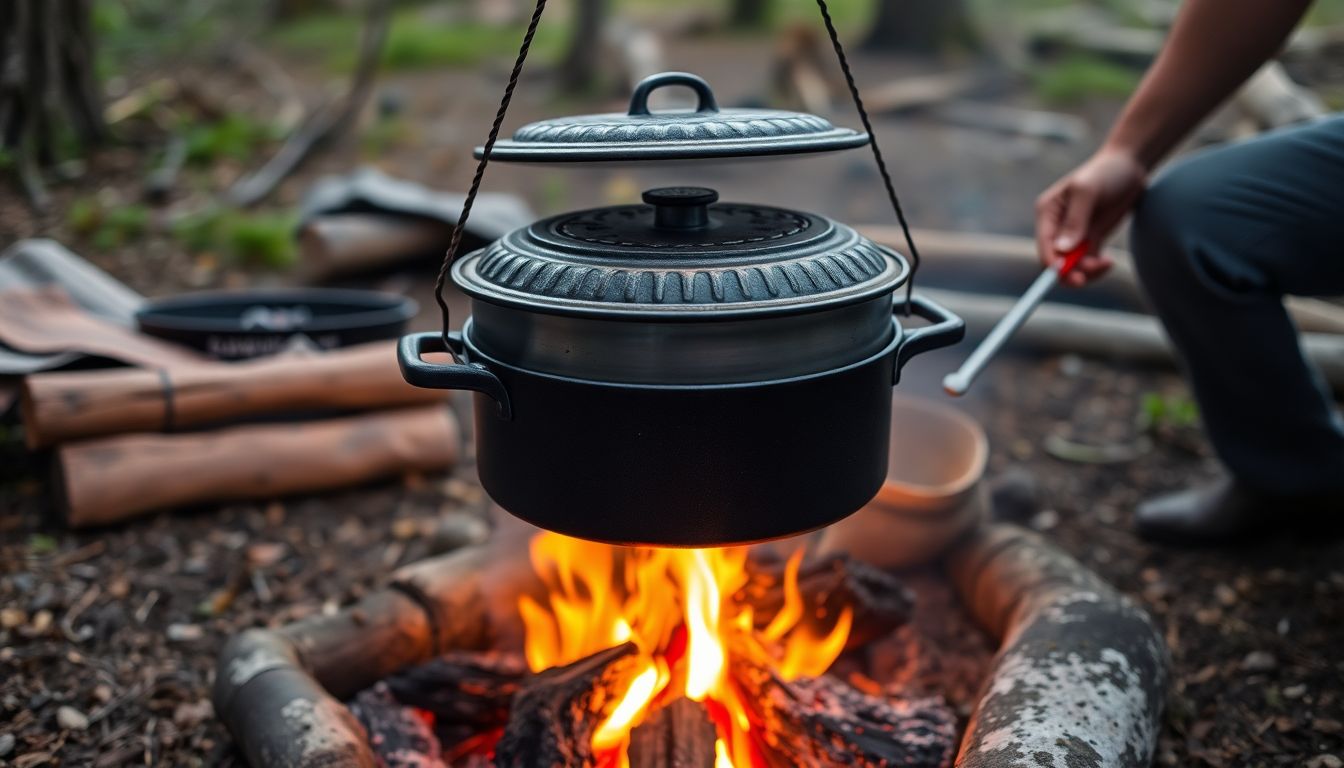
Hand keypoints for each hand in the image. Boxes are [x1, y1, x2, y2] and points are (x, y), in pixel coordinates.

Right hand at [1035, 149, 1148, 286]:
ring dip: (1087, 271)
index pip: (1044, 245)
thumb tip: (1062, 251)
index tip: (1068, 275)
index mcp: (1048, 213)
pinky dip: (1097, 269)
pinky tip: (1109, 261)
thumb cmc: (1106, 172)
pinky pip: (1088, 264)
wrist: (1130, 166)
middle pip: (1056, 261)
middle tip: (1088, 277)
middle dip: (1070, 272)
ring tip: (1106, 263)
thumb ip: (1075, 221)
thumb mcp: (1087, 191)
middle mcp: (1057, 226)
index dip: (1053, 264)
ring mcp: (1074, 235)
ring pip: (1072, 267)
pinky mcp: (1091, 240)